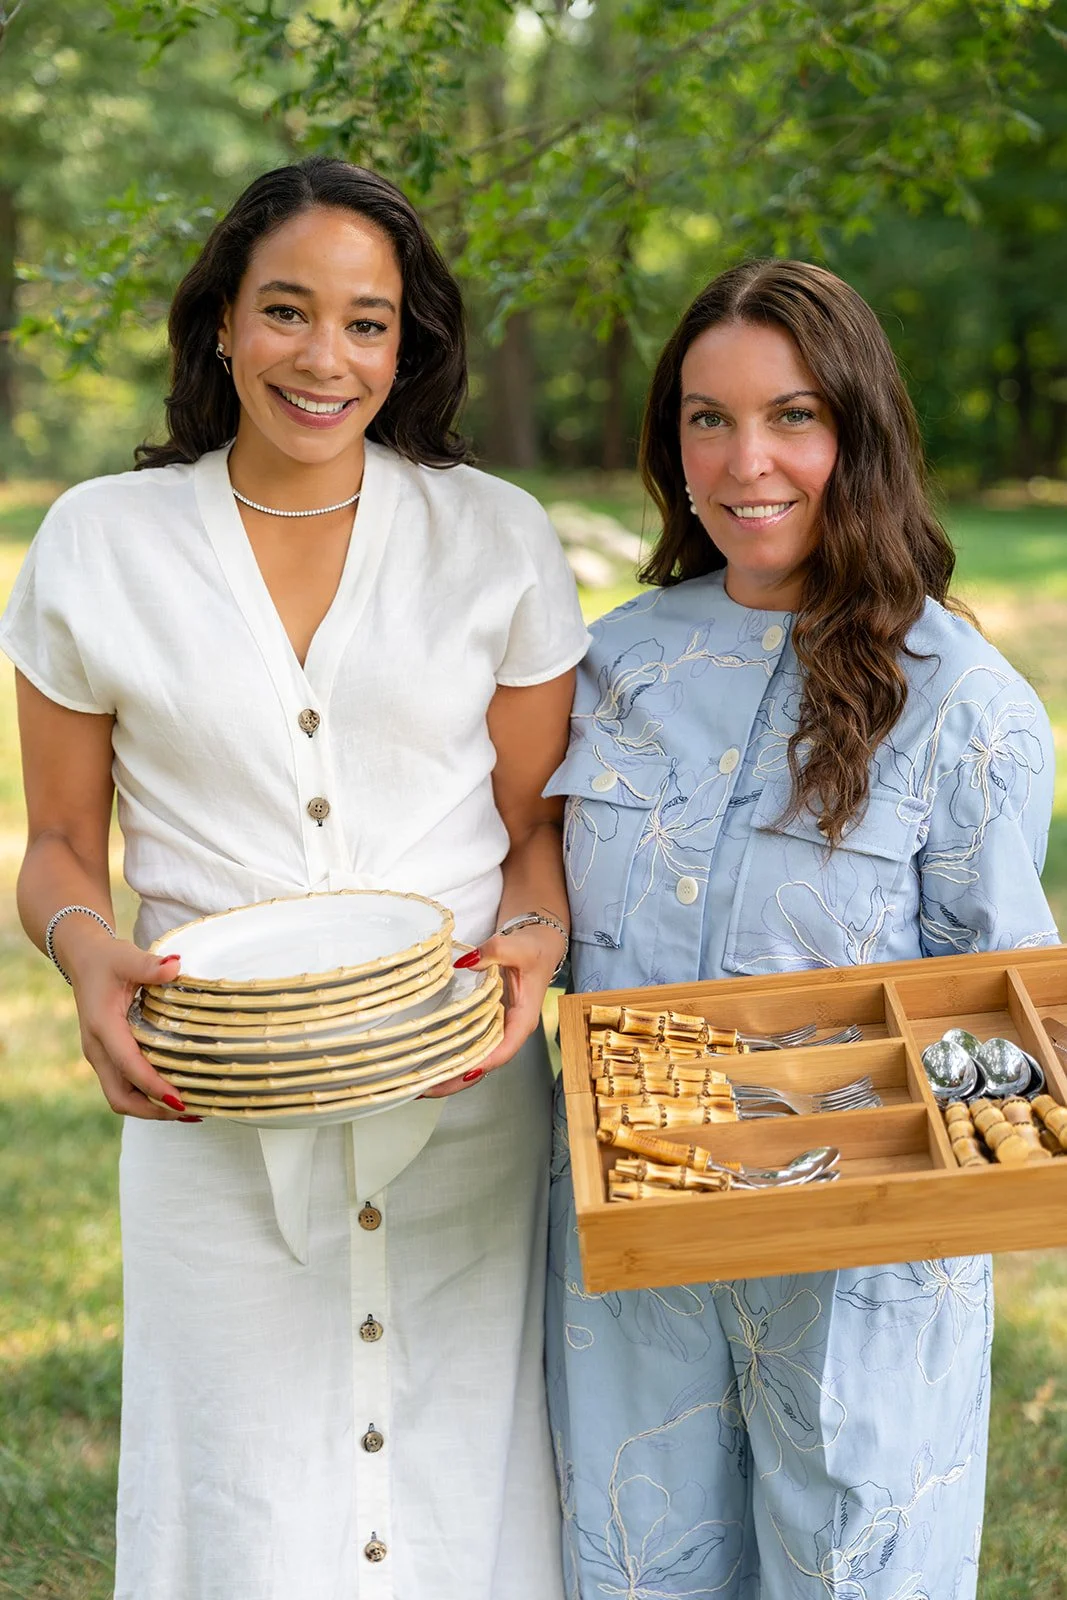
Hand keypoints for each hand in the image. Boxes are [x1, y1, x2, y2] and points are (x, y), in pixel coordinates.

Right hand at [64, 930, 197, 1119]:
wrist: (83, 960)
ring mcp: (101, 1056)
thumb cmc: (107, 960)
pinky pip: (125, 1086)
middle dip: (153, 1110)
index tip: (179, 1100)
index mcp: (102, 1027)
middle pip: (120, 1096)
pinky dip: (148, 1096)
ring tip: (189, 1110)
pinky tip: (175, 1095)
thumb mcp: (127, 957)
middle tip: (190, 1112)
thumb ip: (149, 965)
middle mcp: (98, 1048)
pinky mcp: (108, 1057)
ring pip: (121, 1097)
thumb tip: (175, 966)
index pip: (127, 1065)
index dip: (153, 1086)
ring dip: (151, 1108)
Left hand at [421, 921, 564, 1097]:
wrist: (538, 943)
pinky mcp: (486, 1021)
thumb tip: (467, 962)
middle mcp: (510, 1029)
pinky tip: (428, 1063)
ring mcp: (497, 1027)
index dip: (483, 1063)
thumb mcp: (518, 947)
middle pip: (485, 1063)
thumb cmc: (534, 949)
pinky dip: (450, 1055)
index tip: (461, 1073)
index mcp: (523, 1018)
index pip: (505, 1048)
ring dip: (450, 1073)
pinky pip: (468, 1044)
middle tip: (427, 1088)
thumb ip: (494, 952)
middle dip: (457, 1079)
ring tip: (421, 1084)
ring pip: (475, 1059)